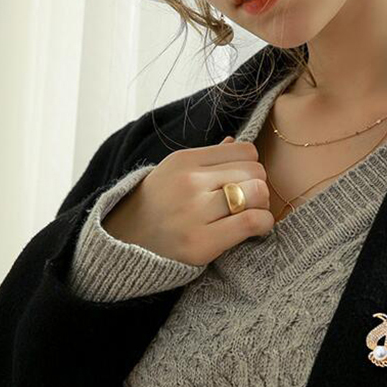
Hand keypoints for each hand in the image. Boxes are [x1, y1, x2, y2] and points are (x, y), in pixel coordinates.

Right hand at [102, 136, 274, 265]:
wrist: (123, 244)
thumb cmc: (156, 206)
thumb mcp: (174, 172)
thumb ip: (207, 159)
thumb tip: (235, 143)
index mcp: (184, 160)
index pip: (245, 150)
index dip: (251, 166)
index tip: (244, 181)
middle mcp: (189, 182)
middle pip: (255, 171)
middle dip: (259, 186)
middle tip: (250, 201)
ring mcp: (194, 213)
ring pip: (257, 193)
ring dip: (262, 205)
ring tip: (251, 214)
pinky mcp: (201, 243)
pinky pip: (251, 222)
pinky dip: (263, 224)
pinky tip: (256, 229)